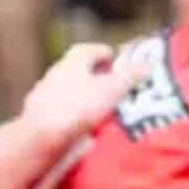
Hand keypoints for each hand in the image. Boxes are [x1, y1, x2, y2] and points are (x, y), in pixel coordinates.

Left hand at [19, 42, 147, 150]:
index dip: (108, 55)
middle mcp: (56, 74)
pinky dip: (75, 118)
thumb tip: (148, 64)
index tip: (120, 64)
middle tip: (117, 89)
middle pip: (80, 71)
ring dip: (86, 99)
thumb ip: (131, 76)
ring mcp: (44, 96)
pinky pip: (63, 113)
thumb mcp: (114, 89)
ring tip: (105, 113)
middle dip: (98, 79)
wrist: (42, 139)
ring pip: (70, 93)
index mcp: (73, 61)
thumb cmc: (79, 107)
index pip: (92, 49)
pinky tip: (86, 129)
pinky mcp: (40, 118)